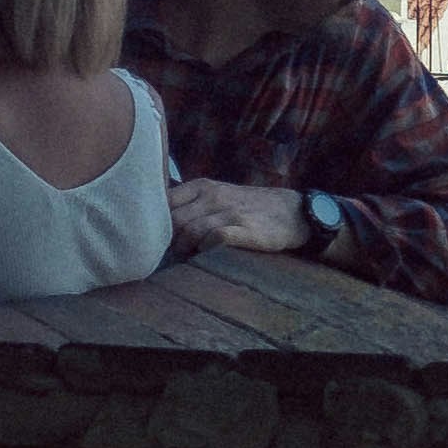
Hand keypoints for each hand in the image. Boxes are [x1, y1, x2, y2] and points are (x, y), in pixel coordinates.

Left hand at [169, 177, 310, 256]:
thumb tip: (159, 222)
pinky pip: (215, 239)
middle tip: (169, 255)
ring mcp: (230, 213)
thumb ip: (192, 203)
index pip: (165, 201)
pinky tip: (206, 258)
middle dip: (167, 241)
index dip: (155, 221)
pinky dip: (205, 250)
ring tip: (185, 260)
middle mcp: (213, 197)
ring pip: (190, 230)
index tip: (156, 237)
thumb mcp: (219, 194)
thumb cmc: (250, 206)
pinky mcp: (246, 230)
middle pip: (173, 219)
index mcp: (203, 187)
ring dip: (183, 250)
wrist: (293, 211)